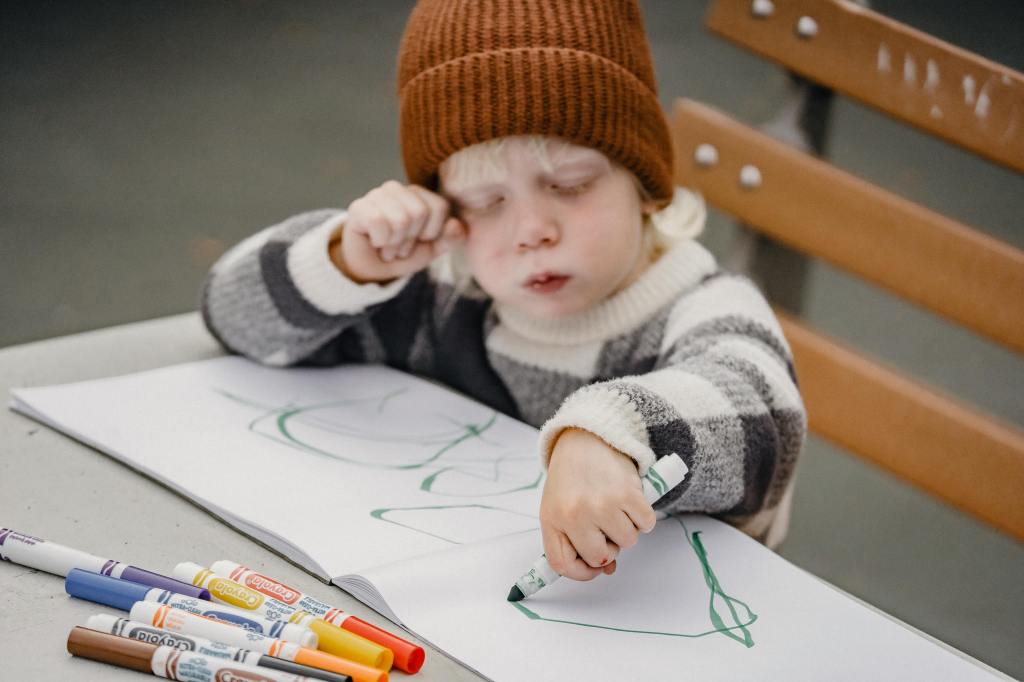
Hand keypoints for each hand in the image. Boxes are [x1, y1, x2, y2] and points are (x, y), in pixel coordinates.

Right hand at [332, 181, 466, 282]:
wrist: (371, 269)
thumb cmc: (402, 254)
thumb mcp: (431, 249)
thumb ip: (449, 238)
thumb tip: (457, 225)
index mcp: (419, 195)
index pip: (440, 206)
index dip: (432, 233)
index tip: (419, 241)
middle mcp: (398, 189)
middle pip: (419, 212)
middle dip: (410, 239)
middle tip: (399, 246)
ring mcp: (377, 195)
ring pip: (400, 218)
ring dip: (395, 244)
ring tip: (387, 246)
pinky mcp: (358, 207)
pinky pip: (378, 222)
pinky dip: (380, 241)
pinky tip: (375, 242)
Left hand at [540, 428, 656, 581]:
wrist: (587, 437)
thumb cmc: (573, 476)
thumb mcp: (561, 506)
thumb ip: (576, 539)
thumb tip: (608, 569)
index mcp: (552, 519)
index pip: (562, 564)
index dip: (581, 573)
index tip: (593, 568)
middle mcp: (574, 514)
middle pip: (599, 558)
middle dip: (608, 548)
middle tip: (607, 528)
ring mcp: (602, 505)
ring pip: (627, 542)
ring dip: (627, 529)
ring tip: (616, 508)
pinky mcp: (627, 494)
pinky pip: (646, 524)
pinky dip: (643, 517)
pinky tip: (631, 500)